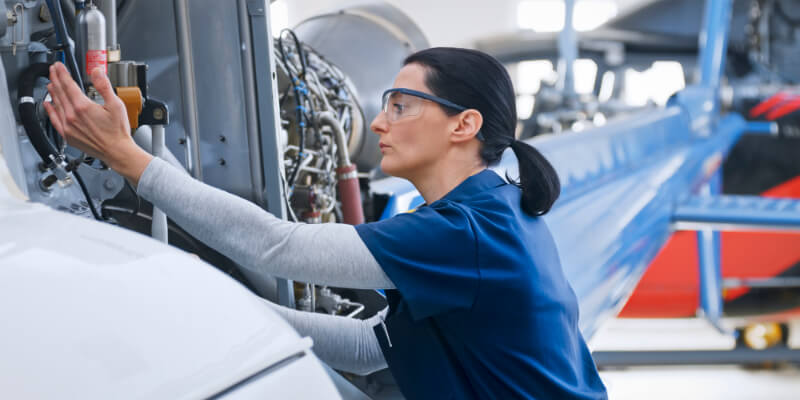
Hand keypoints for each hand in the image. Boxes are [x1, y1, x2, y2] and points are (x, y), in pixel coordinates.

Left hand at [43, 62, 152, 184]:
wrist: (116, 151)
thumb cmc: (117, 131)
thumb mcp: (116, 104)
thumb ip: (104, 86)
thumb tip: (97, 71)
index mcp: (82, 106)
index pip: (67, 84)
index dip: (62, 73)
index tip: (59, 66)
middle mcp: (72, 116)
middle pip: (60, 92)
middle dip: (55, 79)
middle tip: (53, 70)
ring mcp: (68, 126)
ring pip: (56, 104)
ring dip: (53, 91)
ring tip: (51, 83)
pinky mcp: (67, 135)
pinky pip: (54, 120)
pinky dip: (50, 110)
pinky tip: (48, 104)